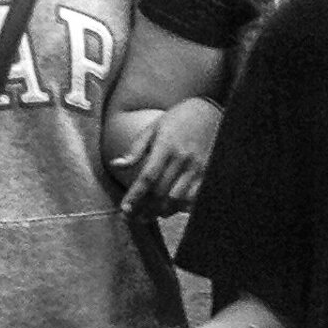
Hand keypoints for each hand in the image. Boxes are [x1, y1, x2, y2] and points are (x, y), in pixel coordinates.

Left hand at [112, 98, 221, 217]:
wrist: (210, 110)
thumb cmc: (178, 118)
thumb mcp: (153, 128)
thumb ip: (136, 149)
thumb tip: (117, 165)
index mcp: (166, 146)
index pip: (148, 177)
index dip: (136, 196)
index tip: (125, 209)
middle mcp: (183, 159)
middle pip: (161, 192)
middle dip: (146, 208)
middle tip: (135, 217)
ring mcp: (199, 167)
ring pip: (178, 198)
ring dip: (163, 210)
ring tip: (152, 215)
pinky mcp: (210, 173)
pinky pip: (195, 197)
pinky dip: (183, 207)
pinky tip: (174, 208)